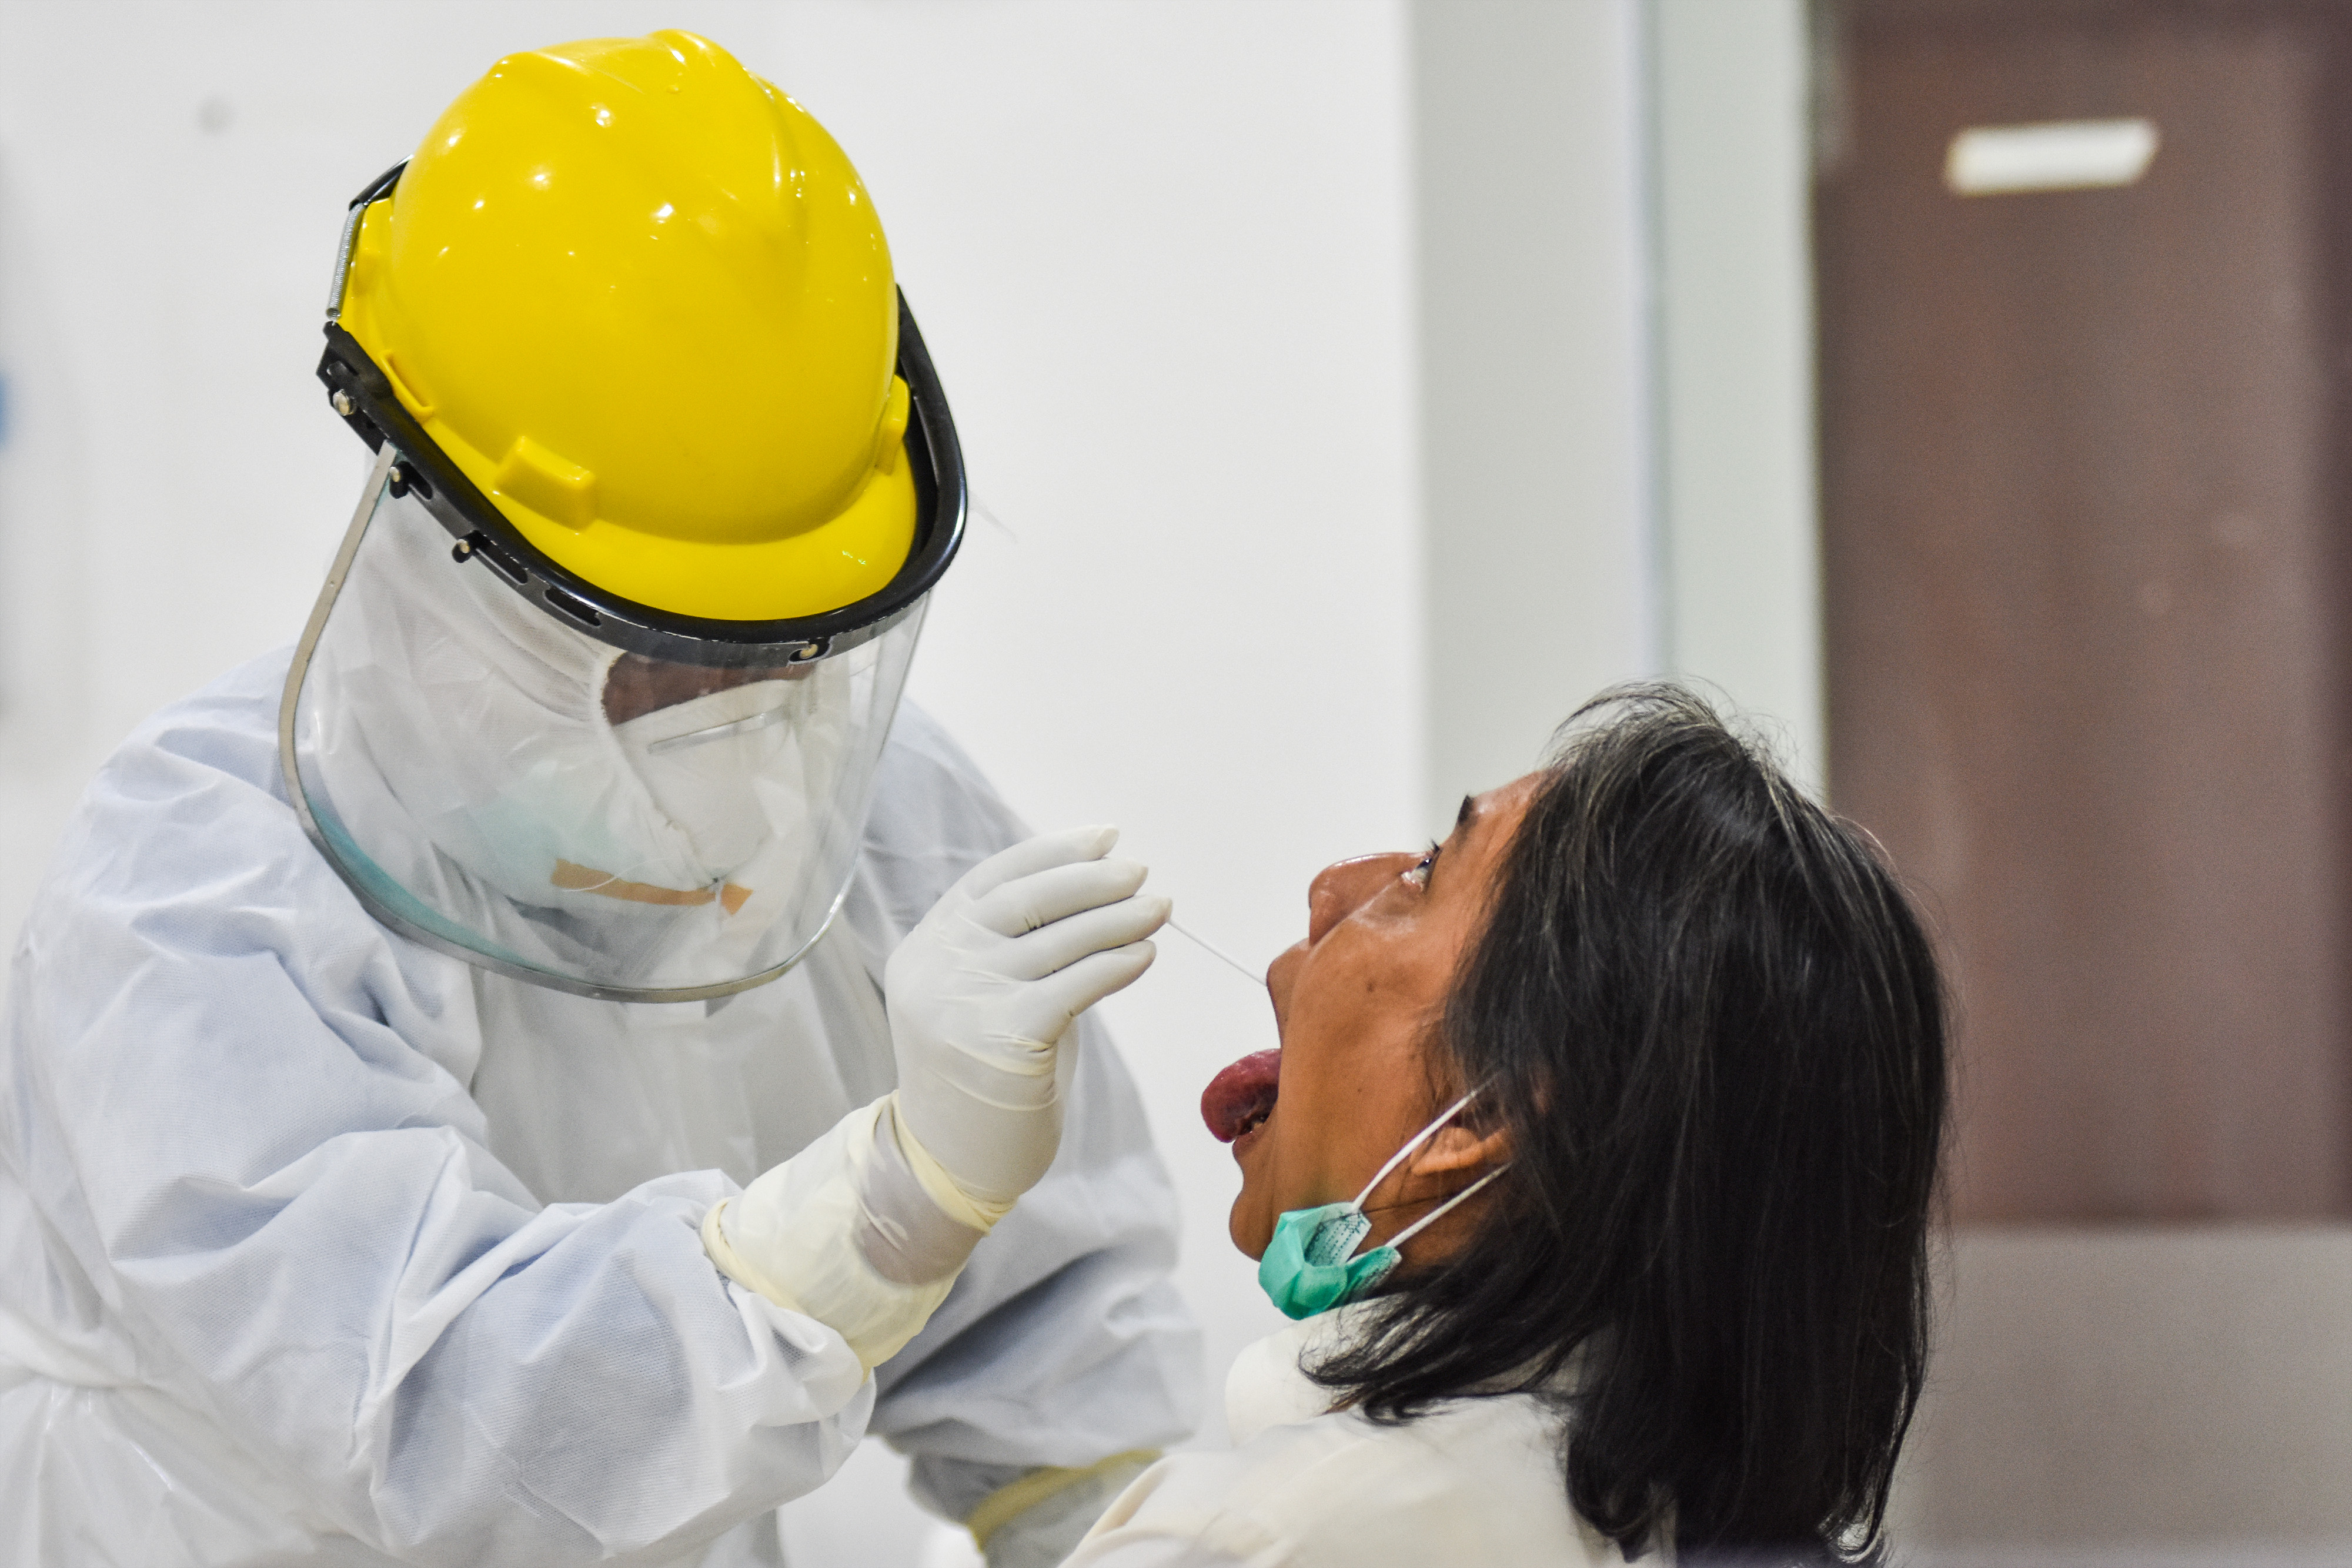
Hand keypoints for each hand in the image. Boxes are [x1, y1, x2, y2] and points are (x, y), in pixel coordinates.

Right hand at [888, 827, 1167, 1207]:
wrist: (950, 1163)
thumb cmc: (982, 1075)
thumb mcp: (983, 997)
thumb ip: (1017, 948)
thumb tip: (1096, 890)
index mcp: (926, 947)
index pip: (992, 878)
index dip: (1052, 852)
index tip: (1104, 836)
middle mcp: (937, 967)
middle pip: (1025, 899)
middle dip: (1091, 879)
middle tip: (1141, 871)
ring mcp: (965, 1001)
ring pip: (1058, 940)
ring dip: (1118, 918)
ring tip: (1159, 908)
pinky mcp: (1004, 1038)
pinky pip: (1075, 984)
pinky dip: (1115, 964)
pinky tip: (1143, 955)